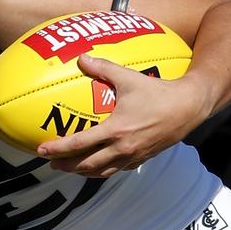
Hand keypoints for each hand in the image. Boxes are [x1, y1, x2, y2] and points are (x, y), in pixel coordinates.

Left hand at [36, 53, 206, 177]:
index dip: (58, 149)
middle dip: (66, 166)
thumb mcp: (129, 78)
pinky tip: (96, 164)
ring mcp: (133, 156)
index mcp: (116, 131)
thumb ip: (103, 68)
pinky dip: (102, 170)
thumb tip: (81, 58)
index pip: (80, 144)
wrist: (189, 107)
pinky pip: (116, 169)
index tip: (41, 150)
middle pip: (87, 165)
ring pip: (101, 172)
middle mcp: (122, 148)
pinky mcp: (142, 159)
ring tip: (69, 168)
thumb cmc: (159, 92)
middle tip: (50, 163)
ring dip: (82, 172)